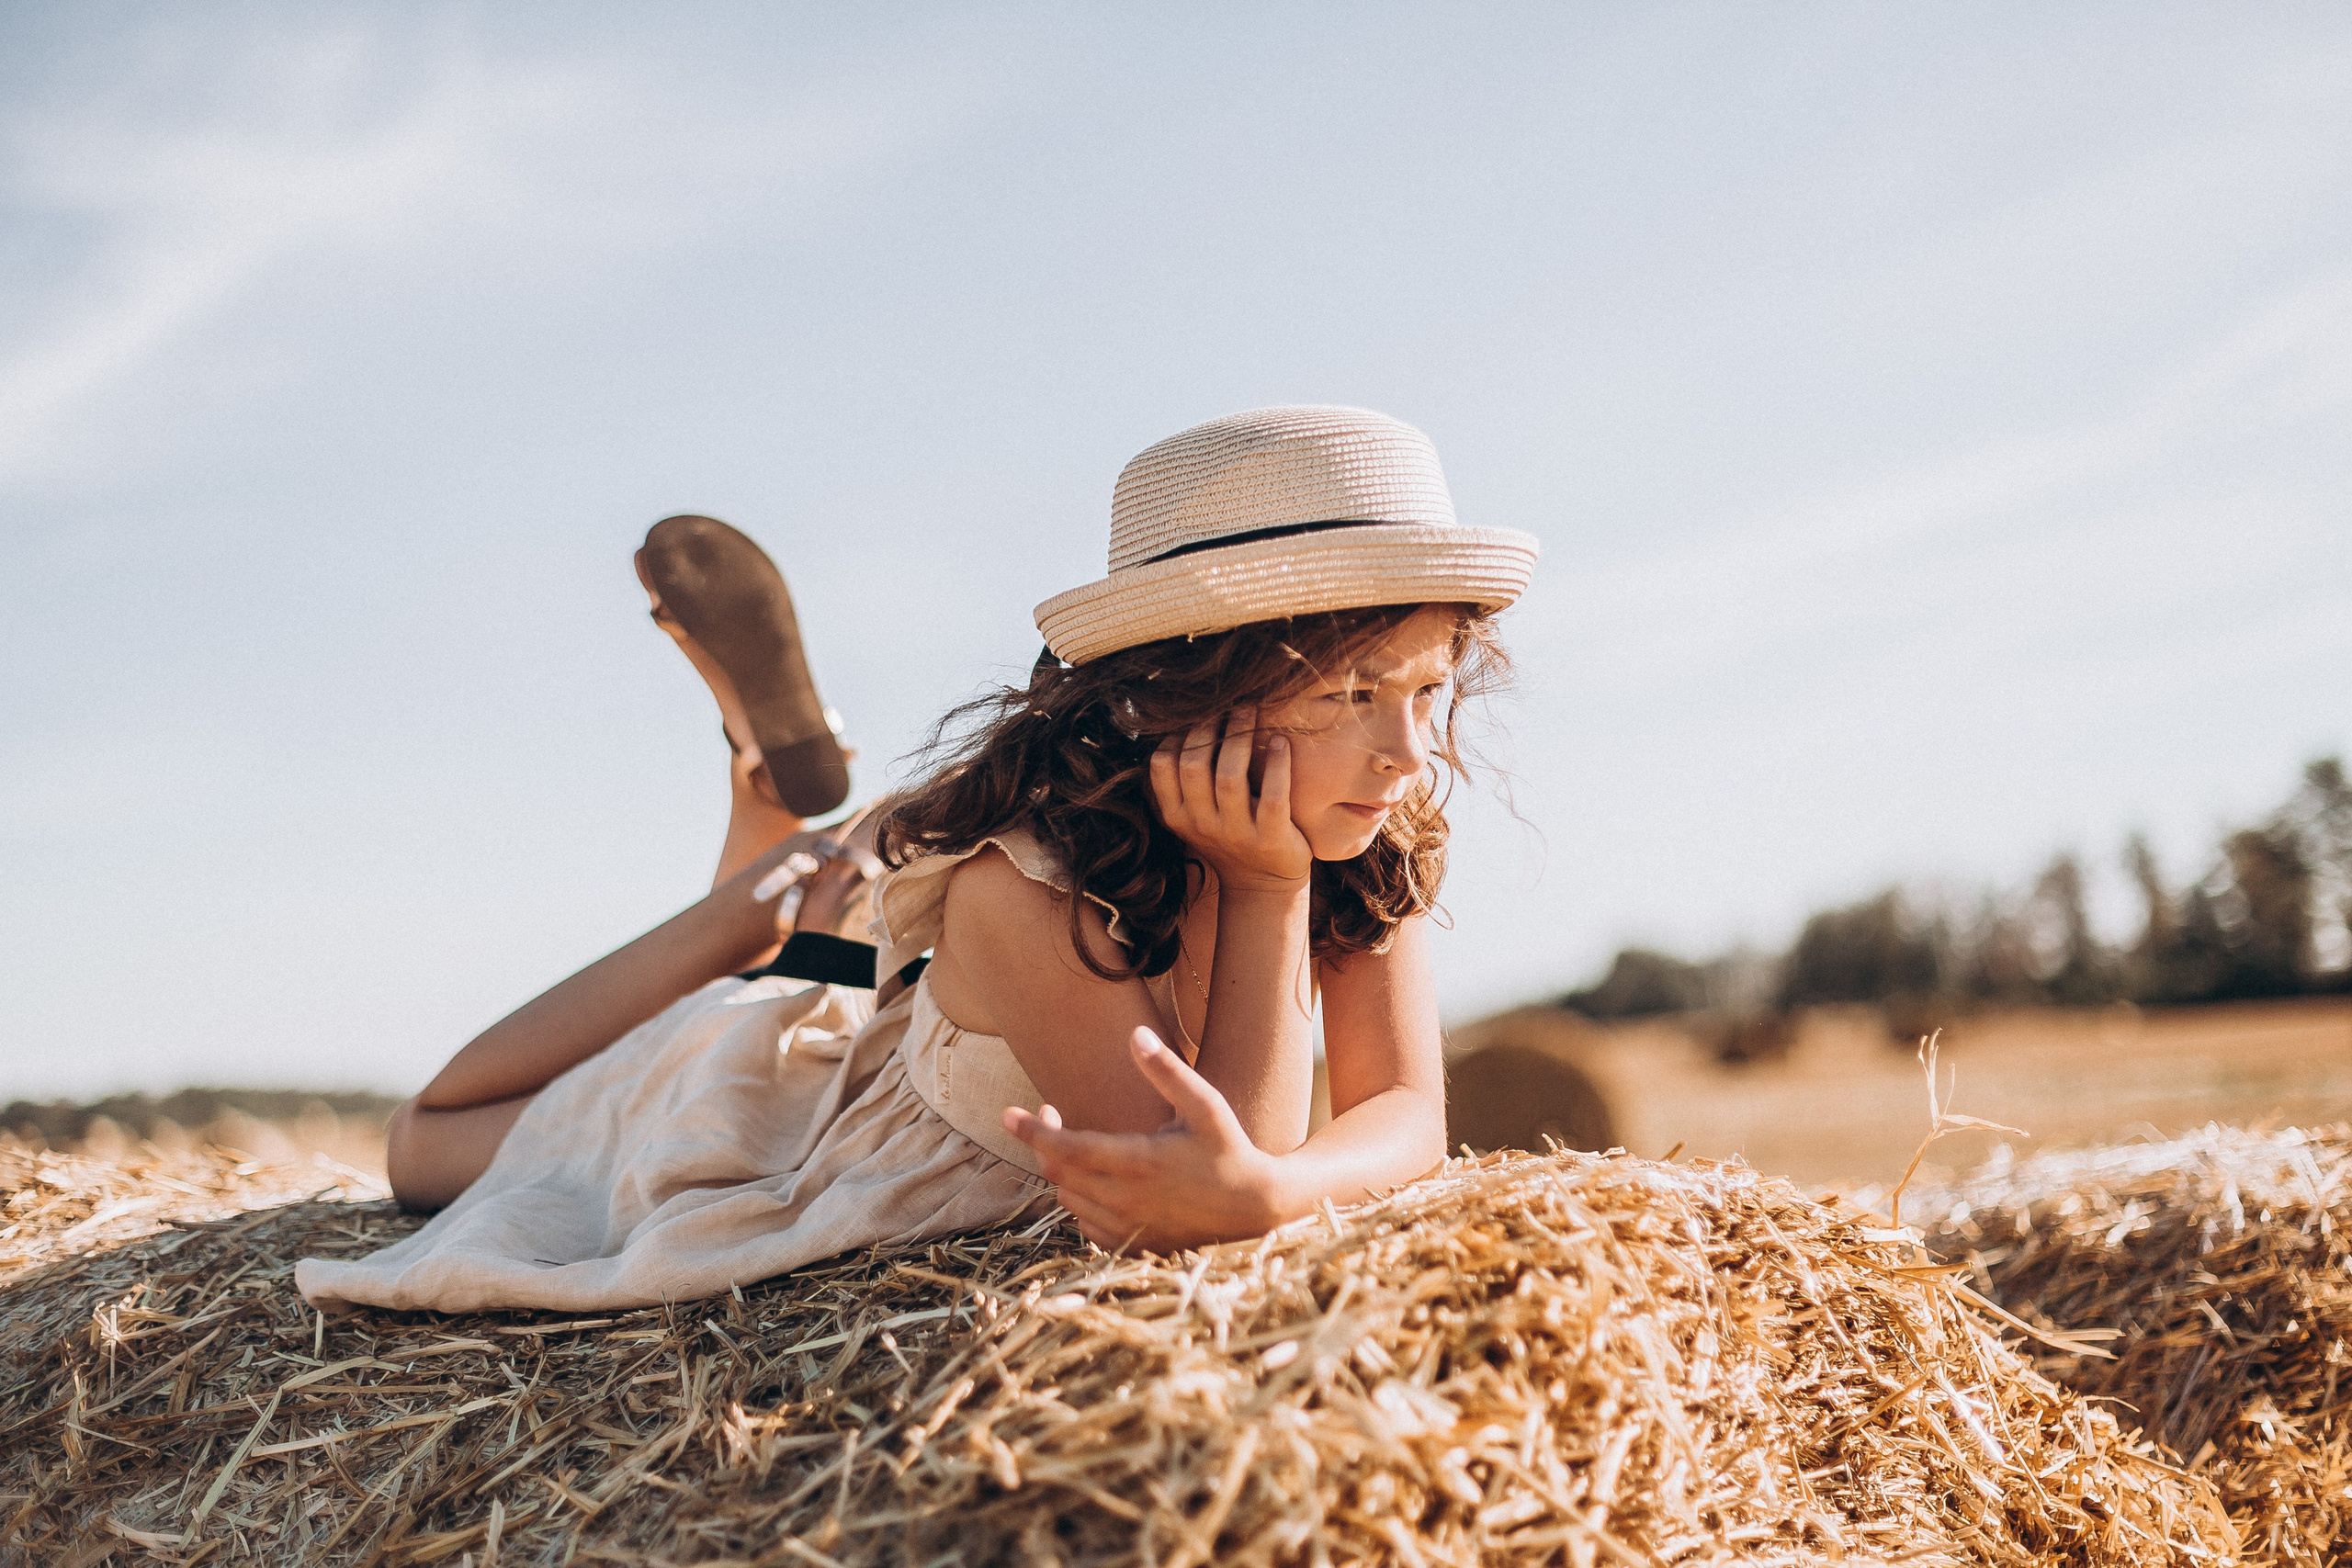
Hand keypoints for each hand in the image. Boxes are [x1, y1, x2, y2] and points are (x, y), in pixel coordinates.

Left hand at [1004, 1027, 1289, 1250]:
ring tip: (1078, 1144)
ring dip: (1062, 1171)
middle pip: (1058, 1173)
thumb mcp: (1206, 1105)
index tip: (1006, 1114)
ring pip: (1067, 1199)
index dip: (1033, 1132)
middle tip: (1050, 1113)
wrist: (1254, 1210)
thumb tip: (1136, 1034)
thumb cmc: (1229, 1149)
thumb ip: (1167, 1071)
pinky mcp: (1130, 1245)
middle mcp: (1126, 1201)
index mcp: (1140, 1163)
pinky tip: (1097, 1180)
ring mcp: (1127, 1228)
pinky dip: (1079, 1199)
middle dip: (1044, 1142)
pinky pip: (1084, 1223)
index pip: (1067, 1149)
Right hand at [1149, 707, 1310, 891]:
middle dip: (1209, 726)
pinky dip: (1277, 765)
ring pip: (1229, 777)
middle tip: (1229, 702)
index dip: (1178, 734)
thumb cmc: (1229, 835)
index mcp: (1176, 816)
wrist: (1263, 886)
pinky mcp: (1271, 838)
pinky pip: (1273, 796)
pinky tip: (1280, 742)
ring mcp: (1236, 834)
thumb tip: (1181, 720)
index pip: (1161, 766)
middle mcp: (1201, 825)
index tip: (1198, 713)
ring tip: (1251, 710)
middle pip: (1194, 765)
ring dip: (1239, 737)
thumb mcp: (1195, 814)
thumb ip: (1185, 781)